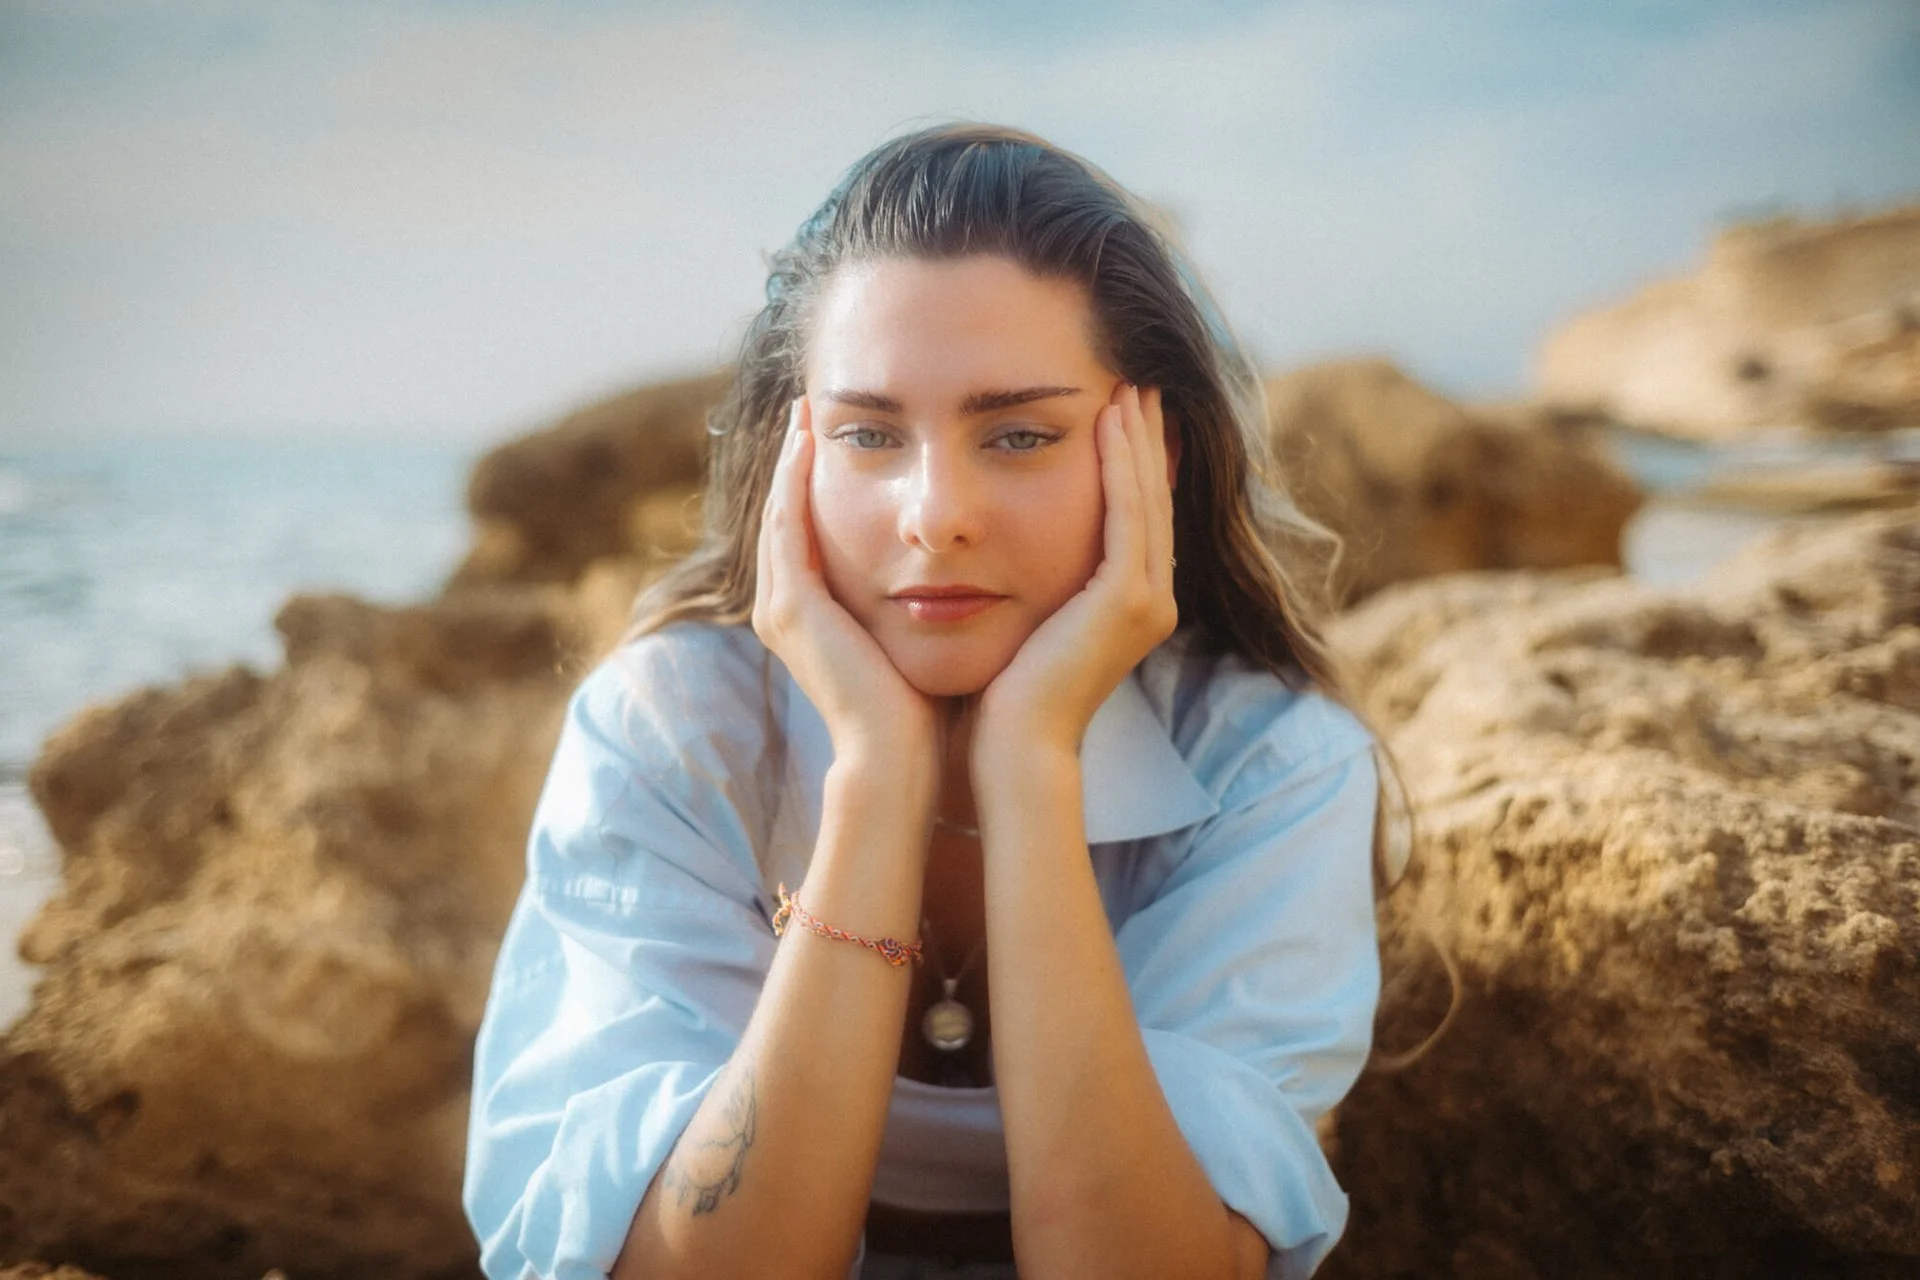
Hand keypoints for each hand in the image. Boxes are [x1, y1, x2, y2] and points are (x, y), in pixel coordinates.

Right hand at [752, 397, 943, 775]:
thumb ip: (922, 598)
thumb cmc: (924, 709)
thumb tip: (964, 566)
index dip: (817, 483)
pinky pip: (786, 524)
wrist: (899, 760)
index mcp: (812, 617)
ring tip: (805, 410)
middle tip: (808, 406)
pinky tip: (810, 440)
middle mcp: (785, 608)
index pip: (809, 532)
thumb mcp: (918, 635)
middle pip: (785, 514)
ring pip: (779, 511)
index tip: (838, 435)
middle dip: (796, 460)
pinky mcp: (790, 607)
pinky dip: (795, 480)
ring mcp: (780, 607)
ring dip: (792, 457)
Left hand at [973, 382, 1176, 760]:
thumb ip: (1035, 580)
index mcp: (1131, 607)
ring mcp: (1148, 601)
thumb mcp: (1028, 622)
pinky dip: (1121, 465)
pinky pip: (1129, 515)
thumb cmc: (1005, 695)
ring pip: (1147, 499)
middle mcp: (1152, 601)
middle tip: (1136, 380)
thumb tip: (1004, 545)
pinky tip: (1107, 421)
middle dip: (1145, 438)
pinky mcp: (1128, 601)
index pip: (1138, 517)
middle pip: (1153, 499)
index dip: (1133, 461)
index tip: (1118, 409)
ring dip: (1138, 439)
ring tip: (1128, 385)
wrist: (1013, 749)